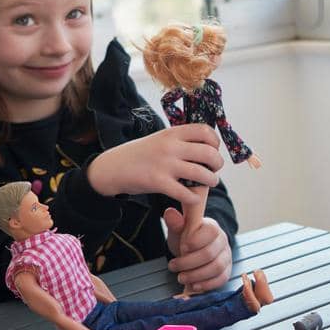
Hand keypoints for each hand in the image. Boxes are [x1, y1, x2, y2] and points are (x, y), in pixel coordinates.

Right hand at [87, 125, 223, 202]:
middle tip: (214, 170)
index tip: (214, 150)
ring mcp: (165, 164)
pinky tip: (192, 197)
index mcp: (172, 133)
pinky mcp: (158, 183)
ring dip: (211, 180)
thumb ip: (180, 140)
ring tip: (210, 182)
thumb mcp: (159, 139)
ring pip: (202, 174)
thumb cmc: (139, 154)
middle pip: (209, 153)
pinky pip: (186, 193)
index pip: (205, 131)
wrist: (112, 167)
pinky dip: (194, 198)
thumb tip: (206, 145)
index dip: (215, 142)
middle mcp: (170, 146)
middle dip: (217, 163)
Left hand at [162, 207, 231, 293]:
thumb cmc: (187, 239)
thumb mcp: (179, 231)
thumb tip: (169, 212)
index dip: (195, 242)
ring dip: (195, 275)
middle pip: (210, 253)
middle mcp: (222, 241)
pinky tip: (194, 285)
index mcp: (212, 227)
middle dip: (188, 263)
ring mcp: (226, 256)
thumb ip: (175, 223)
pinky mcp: (226, 271)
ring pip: (216, 268)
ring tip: (181, 277)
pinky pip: (221, 279)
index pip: (210, 232)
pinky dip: (206, 284)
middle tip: (173, 266)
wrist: (194, 251)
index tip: (182, 248)